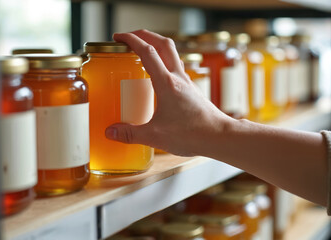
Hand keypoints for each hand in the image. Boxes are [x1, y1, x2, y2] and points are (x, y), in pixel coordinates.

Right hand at [105, 29, 231, 155]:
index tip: (118, 37)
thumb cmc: (192, 134)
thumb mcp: (155, 136)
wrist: (219, 137)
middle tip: (130, 37)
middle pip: (163, 43)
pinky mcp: (191, 90)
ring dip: (157, 46)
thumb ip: (130, 134)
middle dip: (145, 34)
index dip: (131, 40)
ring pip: (172, 53)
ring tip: (143, 51)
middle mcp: (178, 78)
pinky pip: (176, 67)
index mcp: (166, 83)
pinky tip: (159, 76)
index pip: (147, 52)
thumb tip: (111, 132)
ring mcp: (186, 82)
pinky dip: (165, 62)